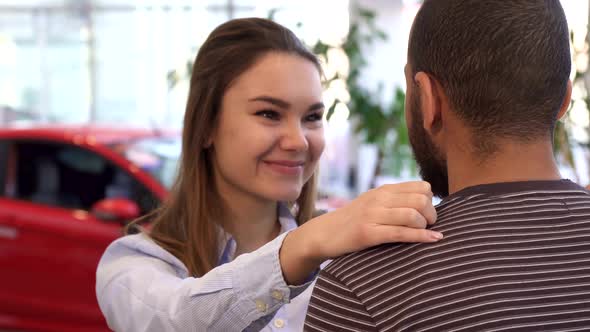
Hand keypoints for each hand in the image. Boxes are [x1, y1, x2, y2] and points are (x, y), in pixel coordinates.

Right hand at [280, 181, 441, 284]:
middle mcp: (379, 199)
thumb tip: (427, 202)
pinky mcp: (368, 233)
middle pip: (421, 200)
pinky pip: (401, 233)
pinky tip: (433, 239)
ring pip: (412, 215)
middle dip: (431, 214)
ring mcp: (372, 215)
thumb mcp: (373, 203)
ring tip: (424, 234)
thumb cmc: (353, 221)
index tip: (426, 213)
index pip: (421, 186)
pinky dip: (421, 237)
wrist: (324, 233)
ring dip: (425, 227)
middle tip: (427, 226)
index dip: (430, 200)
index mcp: (383, 190)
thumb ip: (395, 200)